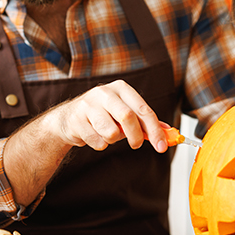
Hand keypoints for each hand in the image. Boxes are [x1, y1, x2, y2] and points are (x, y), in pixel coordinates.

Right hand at [52, 79, 167, 152]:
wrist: (68, 119)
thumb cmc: (101, 114)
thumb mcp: (124, 112)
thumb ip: (144, 121)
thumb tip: (167, 132)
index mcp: (121, 88)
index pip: (143, 109)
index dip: (155, 129)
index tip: (162, 145)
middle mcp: (104, 93)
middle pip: (128, 117)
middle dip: (135, 136)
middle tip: (136, 145)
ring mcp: (88, 105)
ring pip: (111, 132)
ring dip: (113, 140)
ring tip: (107, 133)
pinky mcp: (77, 120)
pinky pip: (97, 141)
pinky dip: (100, 144)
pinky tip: (93, 135)